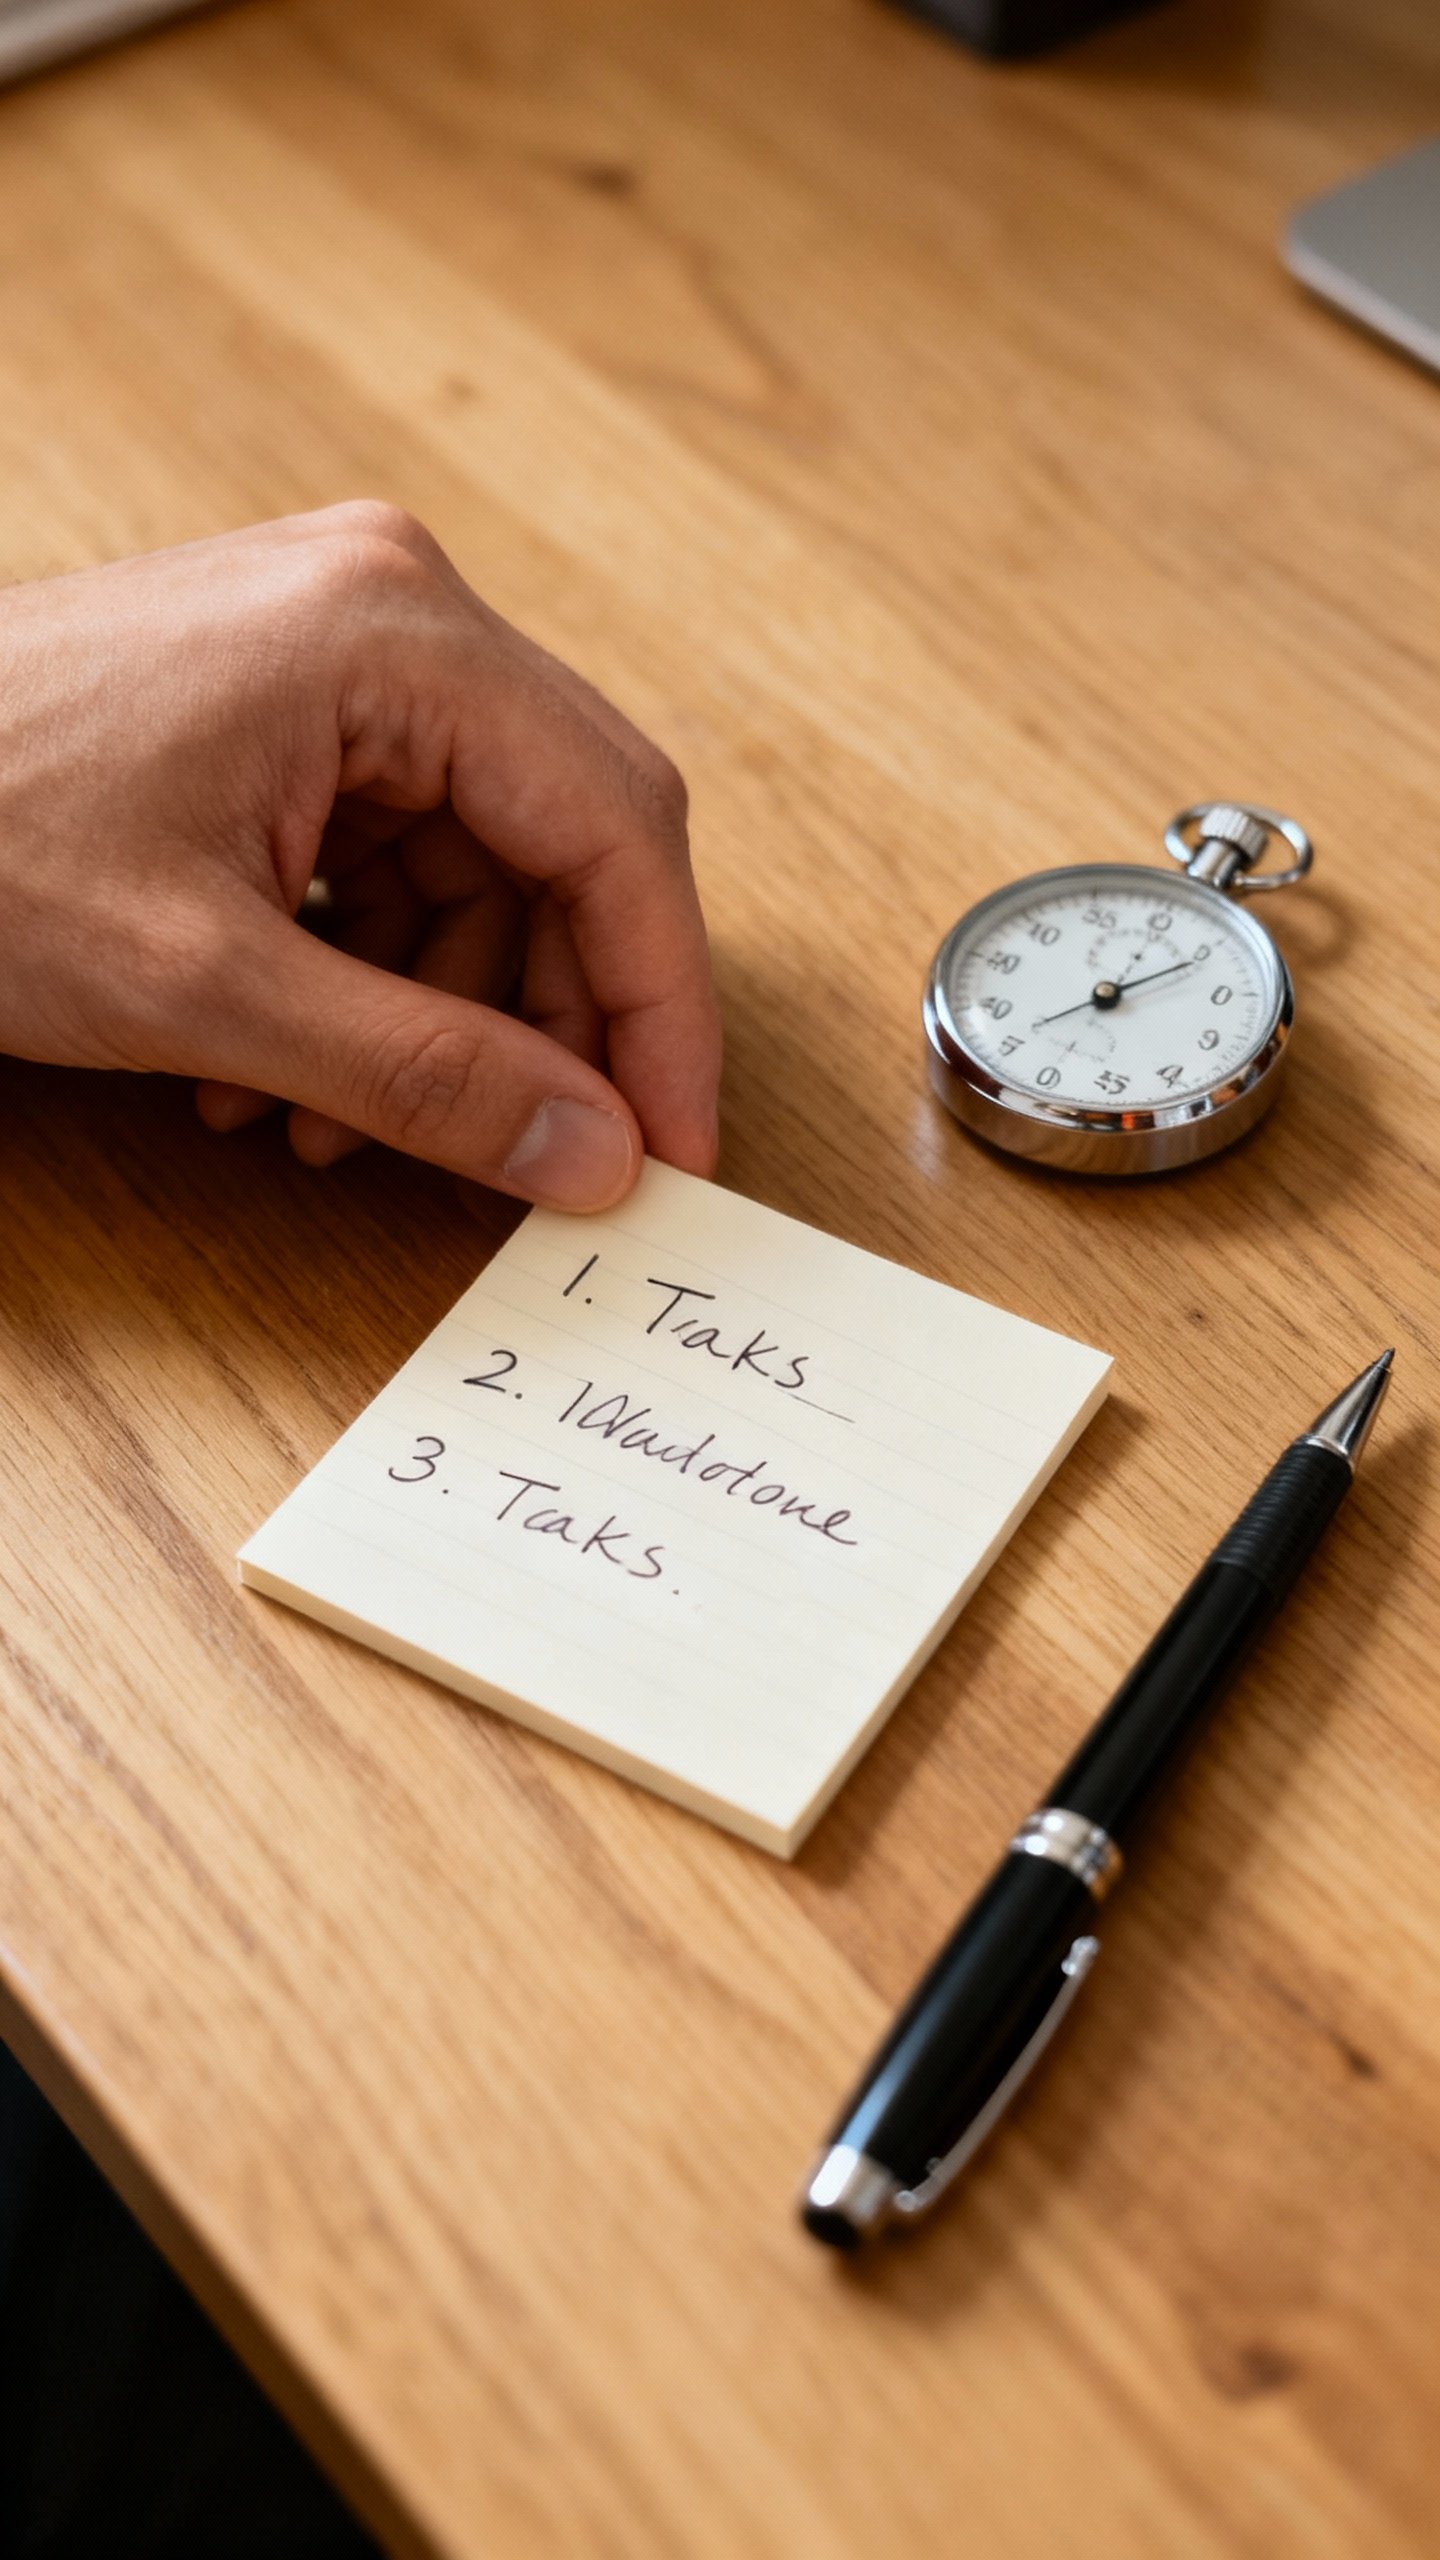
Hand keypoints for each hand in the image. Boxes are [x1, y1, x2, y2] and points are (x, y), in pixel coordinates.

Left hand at [0, 504, 720, 1208]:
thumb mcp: (207, 986)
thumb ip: (424, 1076)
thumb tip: (593, 1152)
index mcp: (398, 636)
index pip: (618, 831)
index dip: (659, 1009)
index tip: (673, 1148)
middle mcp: (393, 615)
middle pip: (564, 844)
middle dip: (542, 1021)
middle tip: (532, 1158)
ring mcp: (339, 652)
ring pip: (478, 869)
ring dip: (431, 1018)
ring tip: (319, 1123)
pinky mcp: (288, 707)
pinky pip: (393, 858)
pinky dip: (363, 975)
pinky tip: (273, 1066)